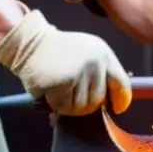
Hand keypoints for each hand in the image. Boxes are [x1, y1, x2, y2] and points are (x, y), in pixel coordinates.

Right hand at [0, 10, 131, 115]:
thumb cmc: (60, 50)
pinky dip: (55, 103)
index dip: (119, 99)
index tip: (115, 108)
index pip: (121, 83)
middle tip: (70, 93)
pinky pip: (63, 107)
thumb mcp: (87, 53)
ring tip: (59, 89)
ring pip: (81, 107)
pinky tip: (50, 90)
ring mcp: (80, 73)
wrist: (31, 42)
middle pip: (98, 100)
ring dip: (68, 103)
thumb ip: (100, 73)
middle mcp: (96, 63)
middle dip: (84, 102)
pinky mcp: (63, 83)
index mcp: (104, 54)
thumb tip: (110, 102)